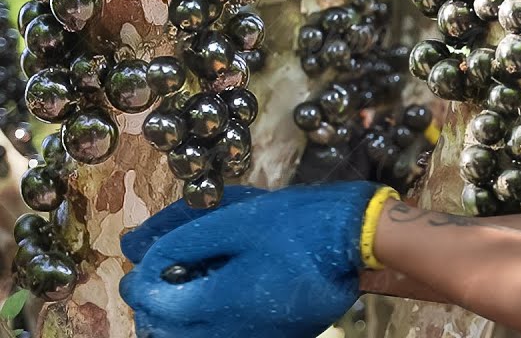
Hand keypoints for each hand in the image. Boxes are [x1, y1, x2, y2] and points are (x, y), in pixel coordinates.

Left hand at [120, 181, 385, 337]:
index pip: (156, 305)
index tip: (139, 263)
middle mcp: (232, 332)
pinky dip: (208, 326)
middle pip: (169, 334)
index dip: (140, 284)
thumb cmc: (294, 224)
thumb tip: (143, 254)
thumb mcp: (235, 220)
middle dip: (154, 307)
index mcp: (218, 302)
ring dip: (178, 322)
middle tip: (154, 278)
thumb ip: (184, 240)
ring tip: (181, 292)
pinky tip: (215, 301)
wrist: (355, 240)